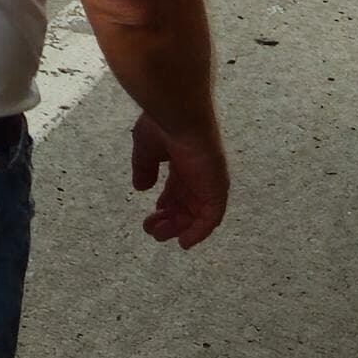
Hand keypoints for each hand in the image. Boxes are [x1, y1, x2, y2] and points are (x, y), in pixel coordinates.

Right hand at [131, 114, 228, 246]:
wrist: (180, 115)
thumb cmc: (163, 125)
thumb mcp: (145, 148)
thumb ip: (144, 167)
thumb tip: (140, 187)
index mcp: (184, 160)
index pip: (179, 188)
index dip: (167, 203)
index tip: (152, 214)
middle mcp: (199, 173)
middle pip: (187, 203)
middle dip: (169, 219)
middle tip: (151, 230)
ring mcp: (210, 181)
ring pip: (197, 214)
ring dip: (180, 228)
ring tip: (159, 235)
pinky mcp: (217, 189)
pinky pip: (211, 218)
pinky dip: (199, 232)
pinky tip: (183, 242)